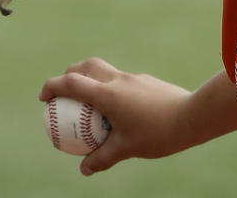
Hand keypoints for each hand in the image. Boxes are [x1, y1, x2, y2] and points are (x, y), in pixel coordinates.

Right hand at [39, 58, 193, 174]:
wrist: (192, 116)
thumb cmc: (157, 133)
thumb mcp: (126, 149)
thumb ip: (102, 158)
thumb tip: (84, 169)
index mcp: (107, 94)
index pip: (71, 83)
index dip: (52, 87)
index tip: (44, 98)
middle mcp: (118, 80)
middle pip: (86, 66)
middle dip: (69, 75)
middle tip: (64, 93)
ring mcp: (133, 78)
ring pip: (104, 70)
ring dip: (91, 78)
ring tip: (89, 101)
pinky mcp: (146, 81)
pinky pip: (122, 80)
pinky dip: (111, 88)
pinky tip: (118, 109)